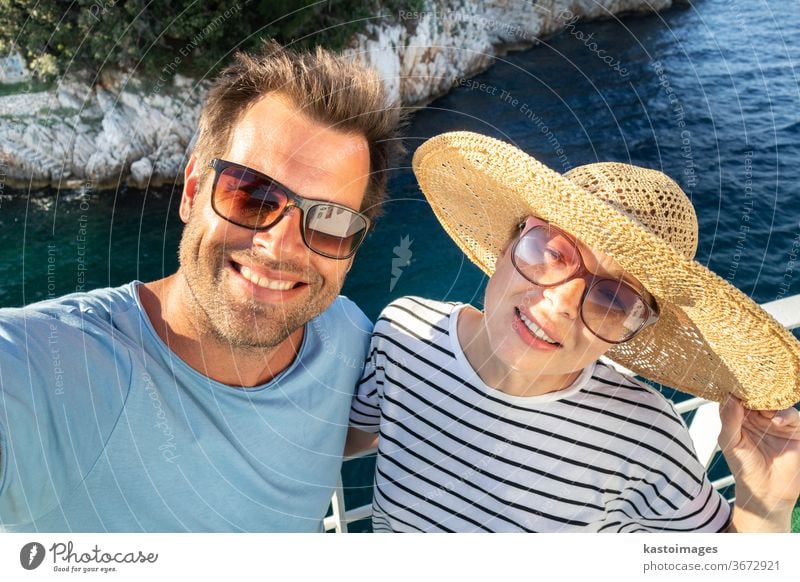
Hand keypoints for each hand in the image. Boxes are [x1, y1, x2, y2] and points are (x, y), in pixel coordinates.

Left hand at [718, 396, 799, 531]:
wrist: (766, 492)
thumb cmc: (744, 468)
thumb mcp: (730, 443)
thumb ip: (729, 421)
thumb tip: (730, 398)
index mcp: (739, 417)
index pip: (737, 396)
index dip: (735, 388)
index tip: (733, 379)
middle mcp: (758, 416)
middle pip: (758, 395)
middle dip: (755, 389)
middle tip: (752, 385)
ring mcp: (776, 422)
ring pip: (776, 402)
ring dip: (770, 402)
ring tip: (764, 411)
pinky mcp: (793, 430)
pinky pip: (792, 416)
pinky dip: (785, 415)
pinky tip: (776, 421)